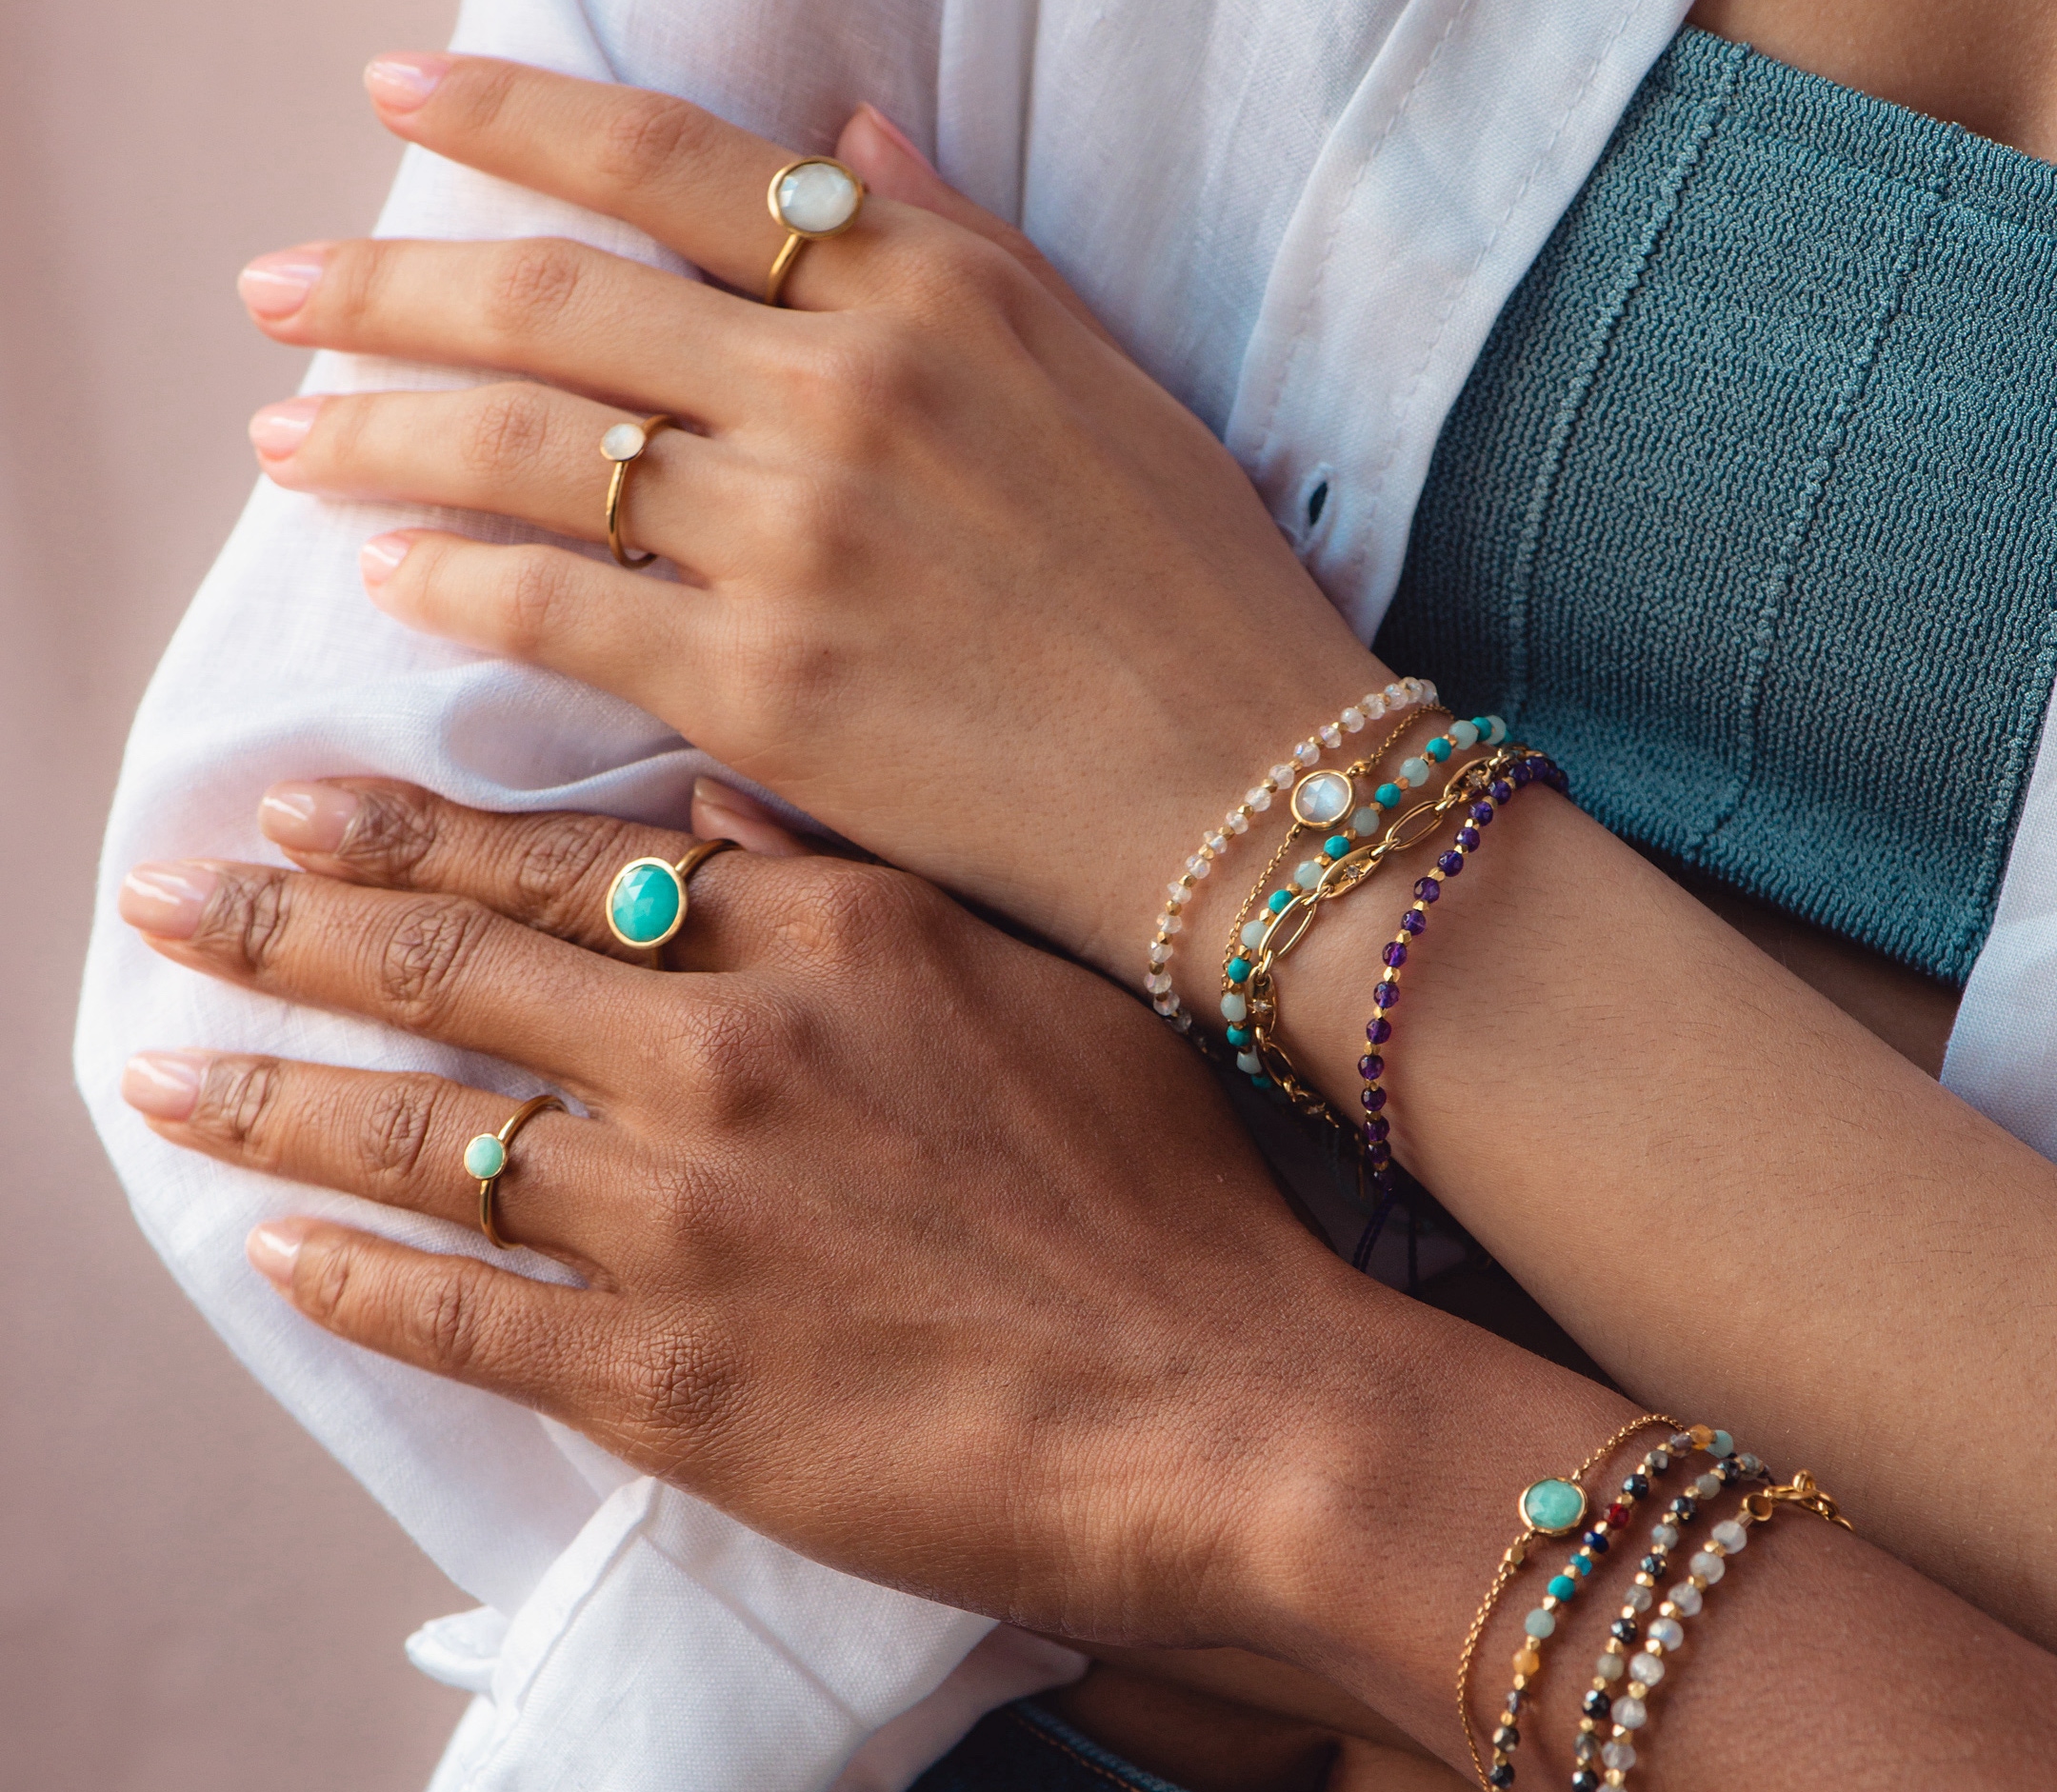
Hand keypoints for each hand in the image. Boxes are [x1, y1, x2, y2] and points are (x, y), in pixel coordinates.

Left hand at [115, 778, 1385, 1650]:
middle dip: (282, 926)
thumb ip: (866, 887)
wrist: (1224, 1403)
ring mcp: (680, 1221)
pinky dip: (348, 1279)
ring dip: (265, 1095)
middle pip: (453, 967)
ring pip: (417, 1134)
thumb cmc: (1163, 1188)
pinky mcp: (664, 1382)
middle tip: (164, 896)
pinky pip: (459, 1313)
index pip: (569, 856)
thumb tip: (722, 801)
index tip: (302, 809)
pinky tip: (268, 1253)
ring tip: (153, 1065)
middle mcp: (725, 1054)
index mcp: (826, 935)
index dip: (412, 831)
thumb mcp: (1037, 980)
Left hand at [238, 57, 1384, 973]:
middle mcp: (845, 392)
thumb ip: (962, 250)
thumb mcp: (1106, 381)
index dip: (516, 119)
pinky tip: (388, 577)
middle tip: (279, 288)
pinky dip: (456, 585)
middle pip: (558, 299)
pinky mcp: (763, 692)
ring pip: (531, 450)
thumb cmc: (1198, 598)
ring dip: (382, 432)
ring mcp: (794, 542)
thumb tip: (840, 143)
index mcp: (931, 295)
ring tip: (287, 434)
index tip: (401, 101)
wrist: (1250, 796)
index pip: (675, 162)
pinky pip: (560, 613)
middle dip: (387, 280)